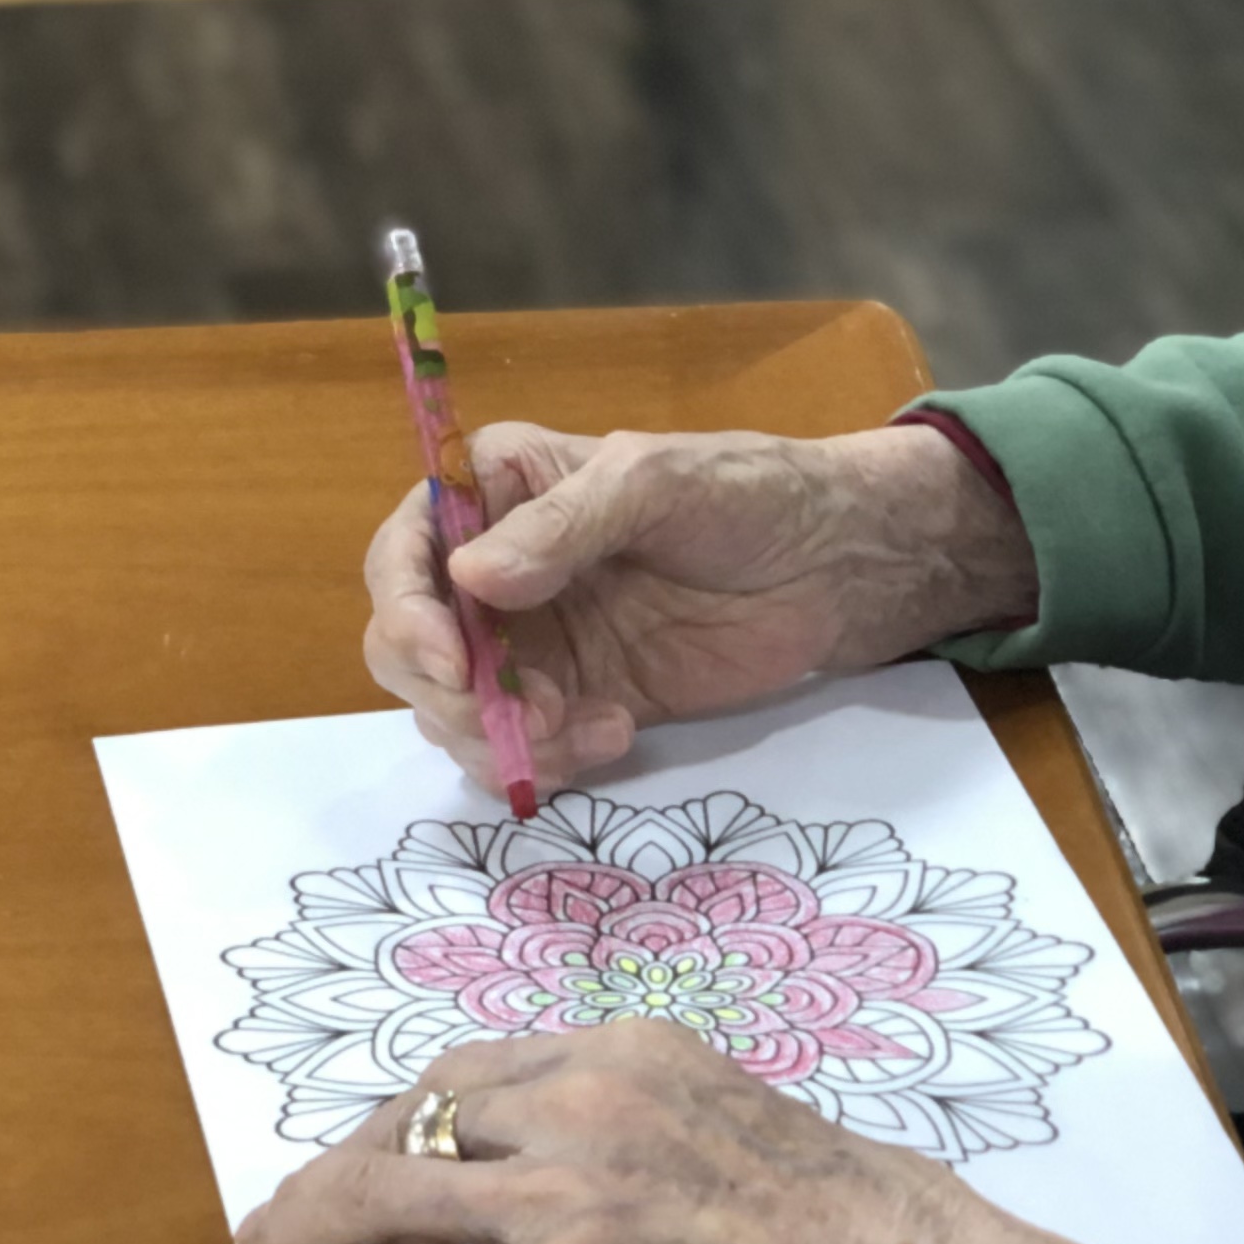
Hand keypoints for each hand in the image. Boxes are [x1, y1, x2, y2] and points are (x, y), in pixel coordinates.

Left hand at [228, 1021, 1203, 1243]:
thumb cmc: (850, 1220)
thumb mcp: (724, 1110)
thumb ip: (623, 1120)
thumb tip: (536, 1168)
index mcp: (624, 1049)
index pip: (467, 1070)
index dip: (398, 1119)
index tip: (370, 1155)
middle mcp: (579, 1104)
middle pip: (408, 1118)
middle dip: (331, 1168)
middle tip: (283, 1214)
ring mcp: (563, 1198)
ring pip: (385, 1193)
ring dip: (309, 1229)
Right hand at [362, 422, 1037, 788]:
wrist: (838, 567)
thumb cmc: (748, 495)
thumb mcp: (655, 484)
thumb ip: (563, 527)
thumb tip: (471, 579)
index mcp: (499, 494)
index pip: (406, 549)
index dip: (404, 607)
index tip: (450, 659)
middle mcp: (498, 571)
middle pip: (410, 642)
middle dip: (445, 691)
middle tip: (515, 717)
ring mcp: (537, 643)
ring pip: (454, 709)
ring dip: (497, 736)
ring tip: (579, 731)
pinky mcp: (579, 700)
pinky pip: (521, 747)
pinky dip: (544, 760)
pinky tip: (614, 736)